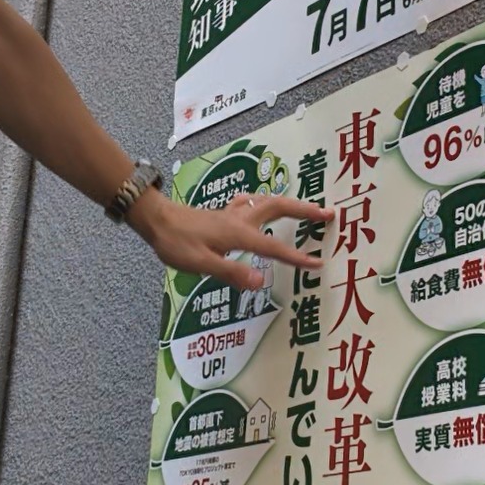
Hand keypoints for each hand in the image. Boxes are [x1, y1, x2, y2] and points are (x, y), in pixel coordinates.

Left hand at [129, 188, 333, 288]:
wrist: (155, 219)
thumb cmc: (176, 243)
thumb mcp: (201, 264)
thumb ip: (231, 272)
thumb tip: (260, 283)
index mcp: (238, 233)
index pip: (273, 247)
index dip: (297, 256)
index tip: (319, 264)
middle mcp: (240, 219)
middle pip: (279, 208)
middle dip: (305, 211)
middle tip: (329, 214)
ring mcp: (232, 213)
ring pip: (268, 201)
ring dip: (290, 203)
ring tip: (307, 208)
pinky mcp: (224, 213)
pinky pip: (253, 202)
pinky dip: (267, 201)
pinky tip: (266, 204)